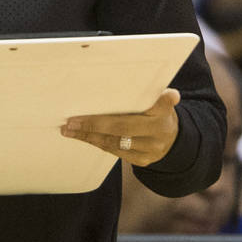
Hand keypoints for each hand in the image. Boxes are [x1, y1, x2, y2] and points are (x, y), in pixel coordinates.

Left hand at [61, 88, 180, 166]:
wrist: (171, 140)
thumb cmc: (155, 113)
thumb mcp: (157, 101)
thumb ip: (149, 94)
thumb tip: (132, 81)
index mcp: (163, 112)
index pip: (163, 104)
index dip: (165, 100)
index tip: (171, 94)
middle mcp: (159, 132)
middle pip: (123, 127)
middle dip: (93, 125)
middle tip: (71, 121)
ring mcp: (151, 149)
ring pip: (115, 143)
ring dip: (89, 136)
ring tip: (69, 130)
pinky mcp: (143, 160)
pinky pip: (115, 152)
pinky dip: (97, 143)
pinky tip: (82, 137)